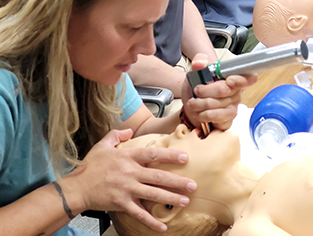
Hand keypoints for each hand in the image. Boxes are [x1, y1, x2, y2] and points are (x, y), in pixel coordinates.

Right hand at [62, 129, 196, 231]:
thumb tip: (129, 130)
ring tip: (185, 201)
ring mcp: (127, 190)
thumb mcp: (102, 145)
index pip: (152, 154)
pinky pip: (139, 214)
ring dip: (171, 198)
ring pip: (153, 194)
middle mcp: (130, 173)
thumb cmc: (90, 166)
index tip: (184, 158)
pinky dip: (151, 221)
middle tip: (192, 185)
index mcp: (127, 157)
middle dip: (177, 181)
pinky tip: (163, 226)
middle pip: (158, 176)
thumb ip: (116, 135)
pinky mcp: (122, 204)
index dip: (169, 155)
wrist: (76, 187)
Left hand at [181, 53, 256, 130]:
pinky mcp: (227, 121)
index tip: (229, 80)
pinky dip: (203, 116)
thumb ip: (199, 61)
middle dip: (205, 91)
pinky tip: (199, 113)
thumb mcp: (196, 70)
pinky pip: (218, 120)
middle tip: (196, 91)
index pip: (248, 78)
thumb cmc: (198, 86)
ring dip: (200, 105)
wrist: (191, 102)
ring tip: (193, 103)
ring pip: (217, 107)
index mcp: (233, 78)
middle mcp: (236, 94)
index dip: (240, 80)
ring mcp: (232, 108)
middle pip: (224, 91)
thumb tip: (199, 63)